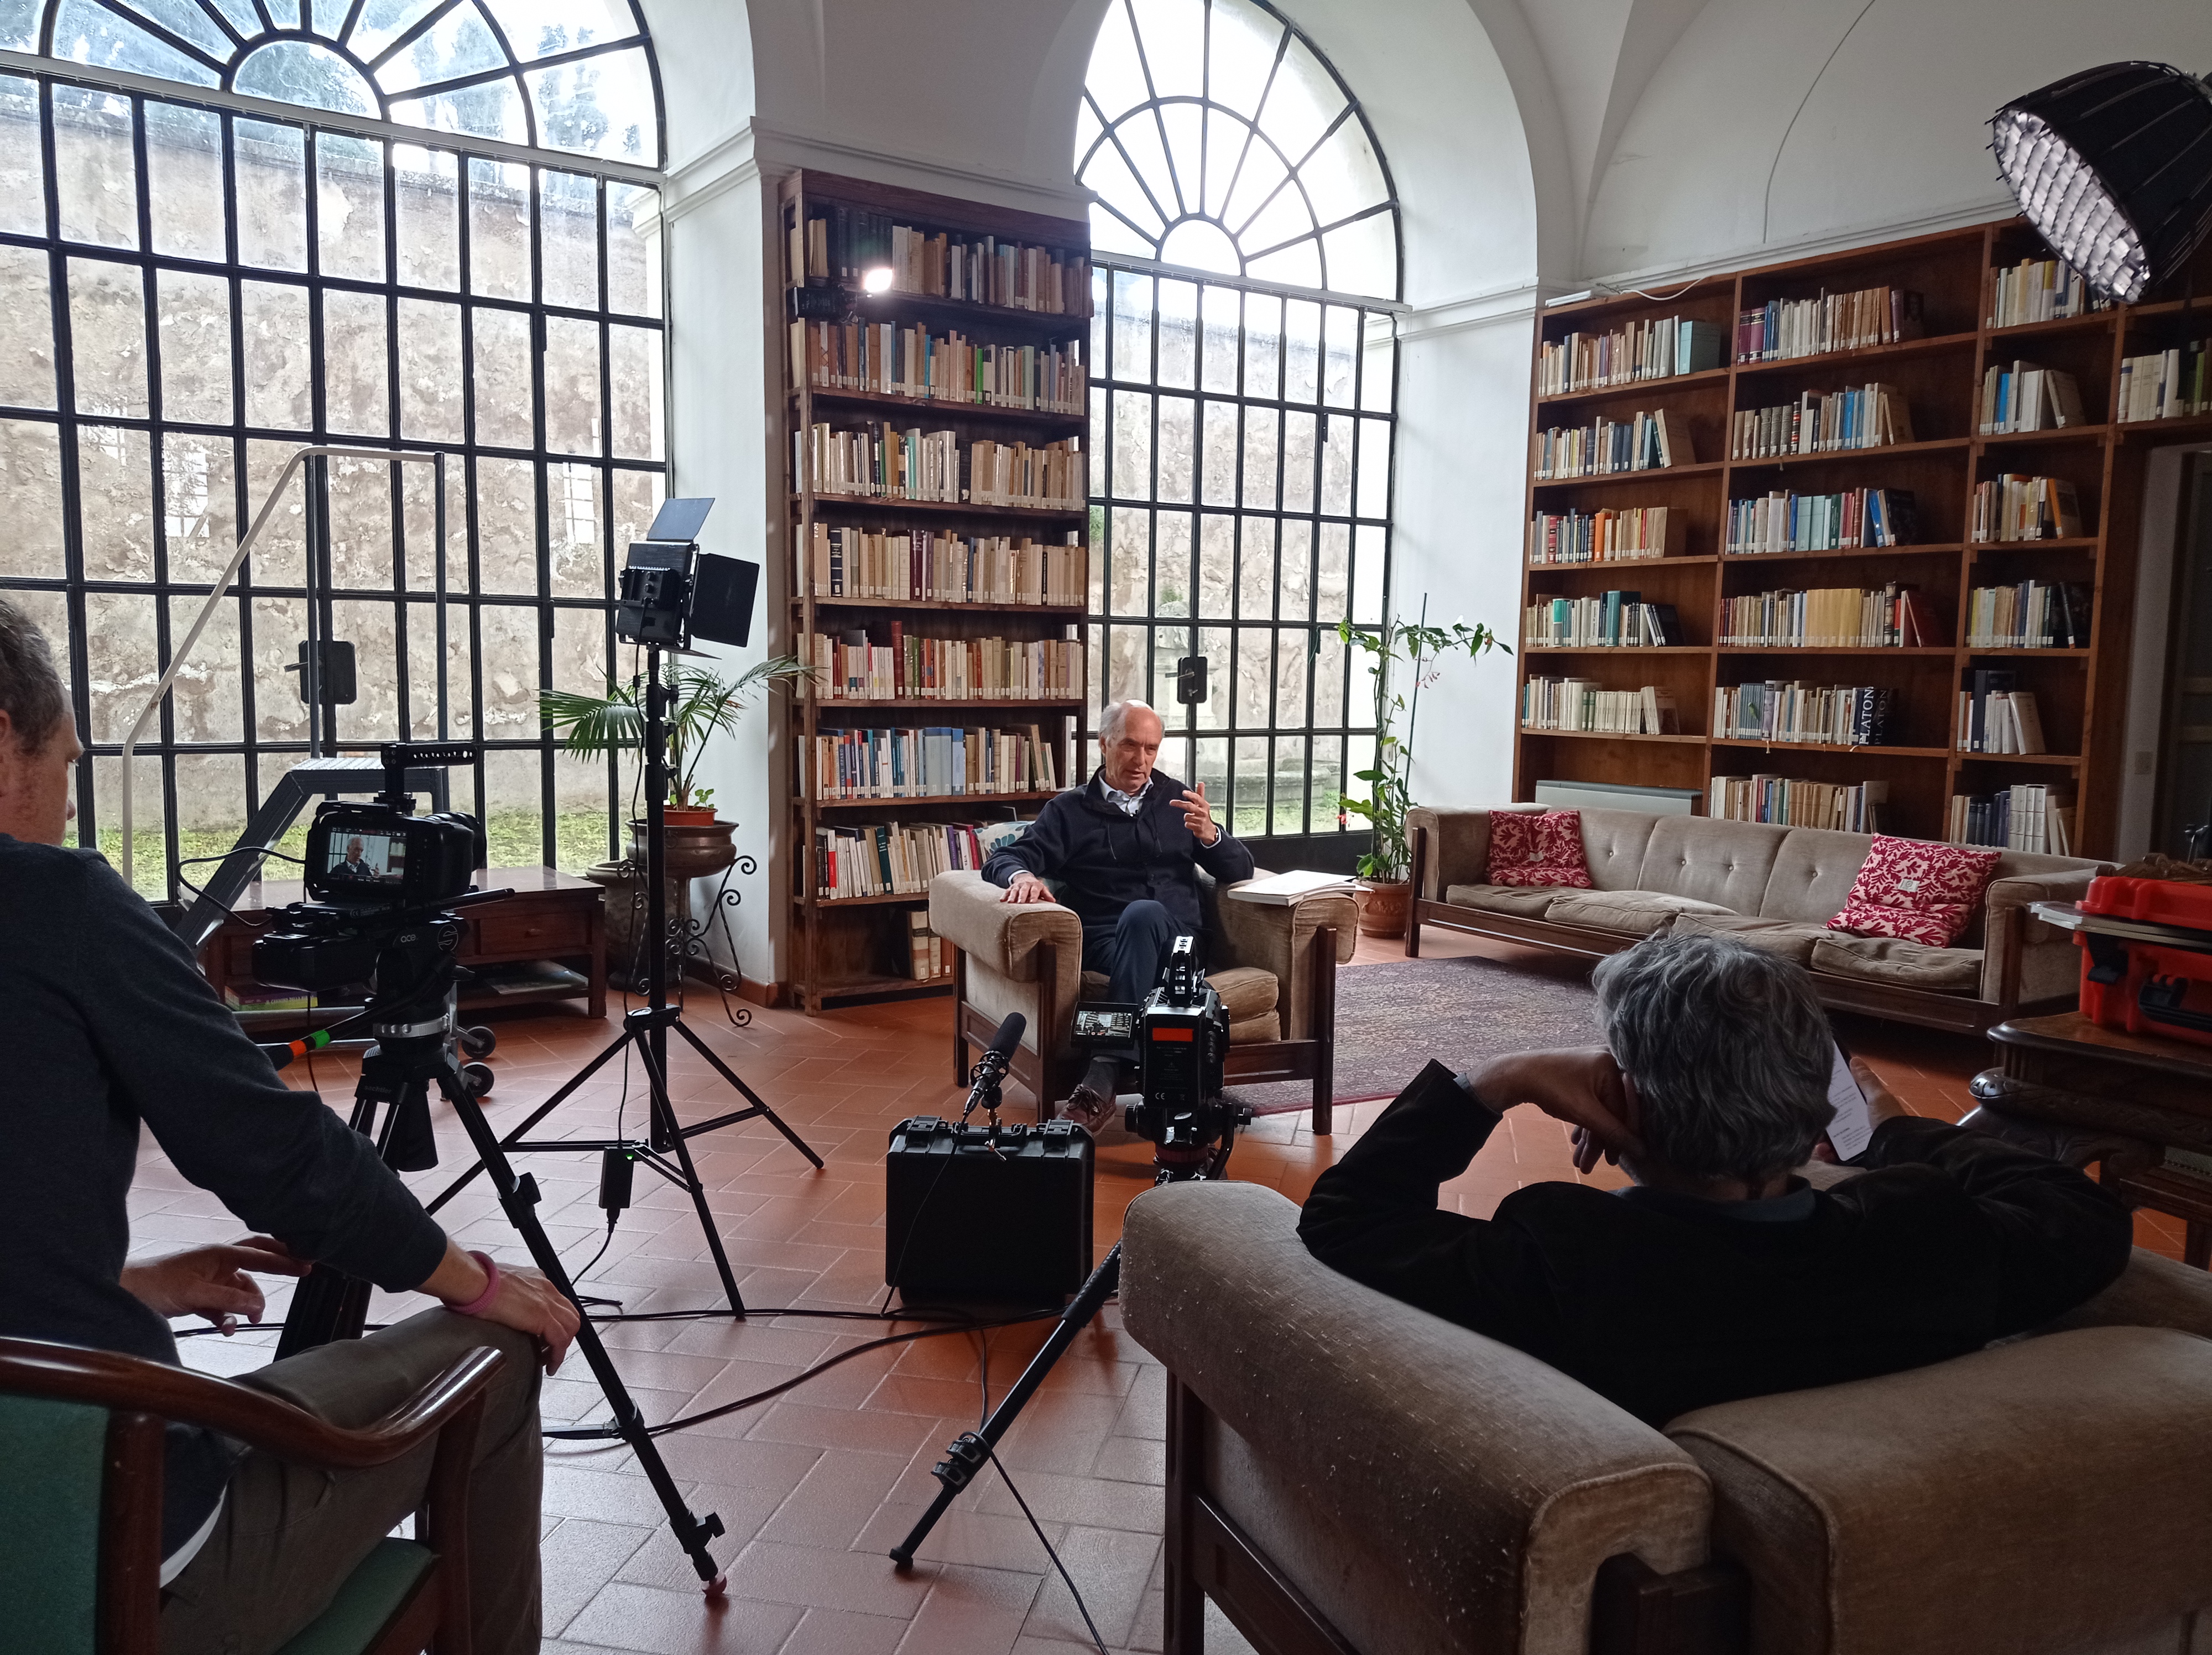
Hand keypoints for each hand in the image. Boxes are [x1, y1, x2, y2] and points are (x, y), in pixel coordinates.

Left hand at [121, 1236, 308, 1332]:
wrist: (126, 1294)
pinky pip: (224, 1306)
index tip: (307, 1264)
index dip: (285, 1259)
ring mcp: (210, 1280)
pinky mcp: (201, 1296)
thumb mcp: (195, 1292)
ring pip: (240, 1290)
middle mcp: (218, 1264)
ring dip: (247, 1305)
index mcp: (219, 1255)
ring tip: (249, 1320)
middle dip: (276, 1270)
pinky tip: (226, 1327)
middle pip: (256, 1263)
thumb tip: (257, 1303)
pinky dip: (228, 1317)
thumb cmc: (156, 1285)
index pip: (260, 1253)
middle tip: (300, 1274)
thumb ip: (228, 1297)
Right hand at [423, 1242, 580, 1372]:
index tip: (546, 1334)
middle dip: (564, 1334)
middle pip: (569, 1314)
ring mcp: (547, 1301)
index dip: (556, 1320)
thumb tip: (498, 1306)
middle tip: (550, 1350)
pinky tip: (550, 1365)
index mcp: (536, 1279)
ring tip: (549, 1360)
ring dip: (562, 1345)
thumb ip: (506, 1294)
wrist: (475, 1280)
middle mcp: (546, 1288)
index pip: (556, 1302)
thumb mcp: (498, 1285)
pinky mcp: (543, 1316)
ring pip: (570, 1326)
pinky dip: (558, 1355)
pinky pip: (560, 1340)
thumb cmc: (478, 1282)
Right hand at [1001, 872, 1056, 904]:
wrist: (1025, 877)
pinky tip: (1002, 900)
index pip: (1034, 890)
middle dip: (1022, 896)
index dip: (1033, 896)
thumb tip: (1053, 901)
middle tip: (1020, 903)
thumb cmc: (1035, 887)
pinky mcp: (1011, 887)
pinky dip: (1004, 895)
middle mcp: (1025, 884)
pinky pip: (1007, 891)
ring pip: (1014, 890)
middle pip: (1024, 890)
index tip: (1032, 902)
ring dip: (1012, 896)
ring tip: (1010, 902)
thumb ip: (1047, 894)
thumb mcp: (1042, 889)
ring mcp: (1017, 885)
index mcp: (1035, 885)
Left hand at [1173, 784, 1219, 845]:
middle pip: (1189, 806)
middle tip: (1171, 802)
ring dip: (1187, 818)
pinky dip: (1188, 825)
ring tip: (1192, 819)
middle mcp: (1203, 812)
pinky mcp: (1197, 828)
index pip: (1197, 798)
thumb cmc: (1203, 815)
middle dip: (1179, 803)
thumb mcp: (1203, 804)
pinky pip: (1187, 824)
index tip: (1184, 792)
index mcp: (1204, 805)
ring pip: (1186, 816)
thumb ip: (1200, 794)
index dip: (1190, 795)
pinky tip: (1192, 825)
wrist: (1209, 830)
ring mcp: (1200, 821)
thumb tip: (1201, 783)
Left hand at [1469, 1048, 1641, 1170]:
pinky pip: (1589, 1102)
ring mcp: (1594, 1070)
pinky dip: (1583, 1122)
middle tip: (1589, 1166)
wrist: (1516, 1073)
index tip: (1612, 1161)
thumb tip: (1641, 1151)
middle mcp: (1609, 1065)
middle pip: (1610, 1112)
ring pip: (1598, 1110)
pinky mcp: (1582, 1076)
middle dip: (1598, 1142)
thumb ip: (1613, 1132)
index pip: (1624, 1111)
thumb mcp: (1585, 1113)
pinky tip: (1575, 1142)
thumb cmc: (1553, 1089)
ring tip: (1579, 1162)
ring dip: (1588, 1137)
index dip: (1618, 1139)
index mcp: (1614, 1067)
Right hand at [1812, 1056, 1911, 1161]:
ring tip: (1819, 1145)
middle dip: (1822, 1124)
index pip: (1843, 1102)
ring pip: (1832, 1140)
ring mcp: (1857, 1143)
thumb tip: (1855, 1059)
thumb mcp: (1877, 1097)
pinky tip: (1824, 1153)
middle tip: (1812, 1124)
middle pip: (1834, 1122)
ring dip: (1821, 1142)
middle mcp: (1861, 1125)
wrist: (1899, 1150)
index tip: (1816, 1099)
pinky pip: (1836, 1156)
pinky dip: (1828, 1155)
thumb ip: (1865, 1080)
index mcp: (1866, 1109)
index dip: (1830, 1101)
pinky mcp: (1854, 1158)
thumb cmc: (1889, 1120)